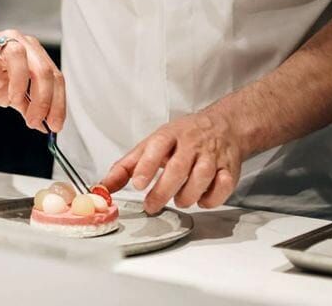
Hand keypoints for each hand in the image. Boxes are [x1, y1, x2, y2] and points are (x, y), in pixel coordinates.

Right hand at [0, 30, 65, 131]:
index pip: (54, 77)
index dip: (58, 103)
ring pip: (18, 55)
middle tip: (34, 120)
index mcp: (32, 54)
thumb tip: (45, 125)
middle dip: (43, 99)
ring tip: (13, 100)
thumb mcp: (8, 95)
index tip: (54, 125)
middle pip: (42, 68)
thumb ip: (27, 106)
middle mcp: (19, 42)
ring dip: (20, 84)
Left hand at [101, 111, 244, 212]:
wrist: (222, 126)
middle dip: (163, 190)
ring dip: (187, 196)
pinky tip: (200, 198)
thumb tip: (102, 188)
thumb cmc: (182, 137)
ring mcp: (212, 156)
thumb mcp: (151, 144)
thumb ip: (126, 167)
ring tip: (177, 200)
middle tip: (150, 205)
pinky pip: (222, 188)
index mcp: (170, 134)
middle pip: (178, 168)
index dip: (147, 165)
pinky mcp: (229, 169)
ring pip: (201, 178)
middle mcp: (192, 143)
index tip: (137, 183)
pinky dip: (211, 199)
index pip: (157, 146)